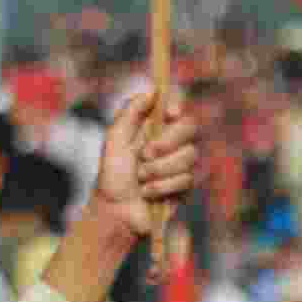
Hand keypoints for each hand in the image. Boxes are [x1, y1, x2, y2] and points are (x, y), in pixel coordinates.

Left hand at [91, 90, 197, 238]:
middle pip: (189, 127)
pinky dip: (162, 186)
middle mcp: (171, 143)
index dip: (177, 107)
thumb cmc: (112, 175)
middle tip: (143, 156)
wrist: (115, 210)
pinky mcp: (186, 185)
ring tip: (140, 179)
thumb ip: (130, 112)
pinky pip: (186, 179)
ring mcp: (181, 164)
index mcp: (153, 128)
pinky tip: (147, 193)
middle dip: (165, 143)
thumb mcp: (114, 140)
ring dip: (159, 169)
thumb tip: (152, 90)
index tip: (169, 114)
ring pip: (189, 155)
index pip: (176, 109)